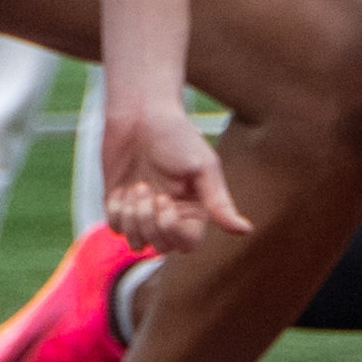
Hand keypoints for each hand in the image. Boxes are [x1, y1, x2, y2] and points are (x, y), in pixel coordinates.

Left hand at [97, 81, 242, 252]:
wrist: (140, 114)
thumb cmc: (176, 136)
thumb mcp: (204, 167)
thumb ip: (219, 202)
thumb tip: (245, 230)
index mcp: (194, 210)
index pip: (186, 244)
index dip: (171, 229)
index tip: (163, 199)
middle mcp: (170, 215)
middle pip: (161, 247)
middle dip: (148, 221)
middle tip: (145, 187)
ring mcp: (143, 212)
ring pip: (136, 243)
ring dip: (132, 217)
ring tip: (135, 186)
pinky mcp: (119, 204)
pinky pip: (115, 227)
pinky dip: (116, 211)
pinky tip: (121, 188)